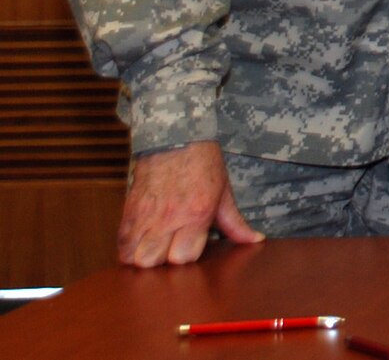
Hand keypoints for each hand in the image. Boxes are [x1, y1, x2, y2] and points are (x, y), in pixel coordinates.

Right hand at [118, 142, 262, 267]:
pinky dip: (128, 249)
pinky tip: (141, 242)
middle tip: (170, 248)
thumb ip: (236, 223)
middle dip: (162, 261)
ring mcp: (146, 215)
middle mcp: (169, 217)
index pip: (183, 257)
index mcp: (196, 214)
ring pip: (134, 257)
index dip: (187, 256)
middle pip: (154, 262)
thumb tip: (256, 240)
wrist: (177, 138)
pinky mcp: (129, 210)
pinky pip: (121, 243)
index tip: (190, 246)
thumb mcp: (224, 193)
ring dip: (143, 258)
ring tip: (155, 248)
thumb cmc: (204, 165)